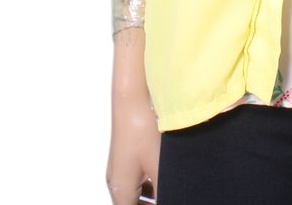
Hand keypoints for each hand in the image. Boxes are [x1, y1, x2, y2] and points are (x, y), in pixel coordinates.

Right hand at [107, 83, 160, 203]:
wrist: (132, 97)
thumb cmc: (142, 129)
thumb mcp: (160, 167)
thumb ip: (166, 190)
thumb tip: (175, 197)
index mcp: (120, 189)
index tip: (168, 203)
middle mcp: (115, 180)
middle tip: (172, 197)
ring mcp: (119, 167)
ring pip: (135, 193)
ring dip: (151, 196)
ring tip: (170, 188)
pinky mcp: (126, 155)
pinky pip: (137, 178)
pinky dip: (150, 183)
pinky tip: (165, 174)